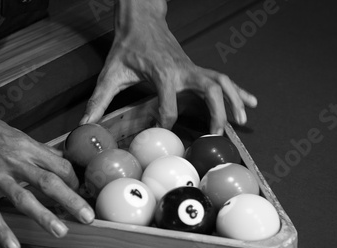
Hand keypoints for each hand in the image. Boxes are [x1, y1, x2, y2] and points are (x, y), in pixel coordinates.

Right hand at [0, 106, 94, 247]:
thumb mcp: (8, 131)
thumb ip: (31, 147)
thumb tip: (55, 156)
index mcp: (24, 145)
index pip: (58, 164)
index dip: (72, 179)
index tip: (78, 191)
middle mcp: (13, 161)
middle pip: (49, 182)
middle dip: (71, 200)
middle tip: (88, 217)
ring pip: (24, 198)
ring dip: (44, 216)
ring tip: (61, 232)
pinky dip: (2, 230)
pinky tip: (13, 247)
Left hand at [80, 0, 256, 133]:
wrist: (141, 21)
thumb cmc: (126, 47)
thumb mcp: (110, 73)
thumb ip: (98, 101)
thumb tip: (84, 126)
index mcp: (162, 73)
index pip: (168, 104)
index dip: (166, 122)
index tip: (163, 137)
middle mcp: (182, 70)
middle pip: (208, 90)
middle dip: (216, 112)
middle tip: (217, 135)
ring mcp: (192, 68)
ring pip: (221, 82)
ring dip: (234, 101)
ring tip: (243, 122)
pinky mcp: (196, 68)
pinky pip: (222, 79)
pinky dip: (239, 91)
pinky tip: (251, 102)